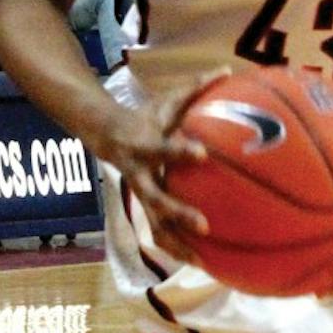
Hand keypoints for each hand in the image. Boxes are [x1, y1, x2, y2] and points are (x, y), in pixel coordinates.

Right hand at [100, 102, 208, 260]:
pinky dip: (176, 249)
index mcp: (145, 145)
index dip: (179, 151)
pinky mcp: (144, 207)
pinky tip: (201, 263)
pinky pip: (159, 233)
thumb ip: (195, 87)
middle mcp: (140, 174)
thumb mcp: (165, 100)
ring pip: (154, 224)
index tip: (202, 154)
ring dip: (176, 244)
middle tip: (204, 226)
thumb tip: (227, 69)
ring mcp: (141, 194)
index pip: (162, 148)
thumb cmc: (145, 116)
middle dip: (176, 213)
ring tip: (201, 262)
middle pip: (154, 198)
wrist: (105, 134)